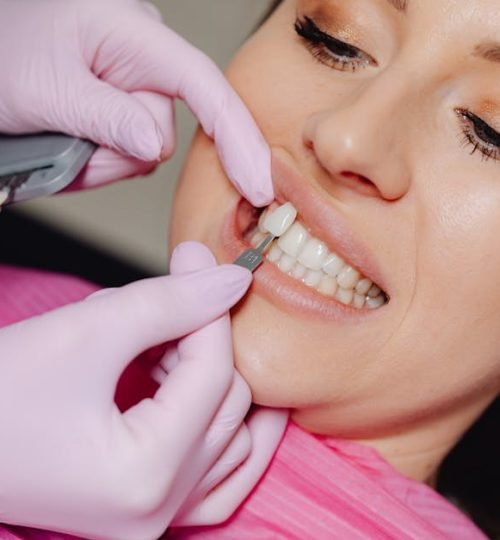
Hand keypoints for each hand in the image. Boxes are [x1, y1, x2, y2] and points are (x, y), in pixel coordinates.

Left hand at [0, 0, 272, 205]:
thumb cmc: (1, 52)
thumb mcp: (48, 88)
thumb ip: (107, 117)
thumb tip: (155, 146)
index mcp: (135, 35)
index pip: (204, 87)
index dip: (237, 137)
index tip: (256, 183)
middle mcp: (144, 59)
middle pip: (163, 133)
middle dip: (118, 153)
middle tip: (71, 143)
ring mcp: (134, 86)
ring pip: (143, 150)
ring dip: (103, 160)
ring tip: (62, 139)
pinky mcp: (124, 110)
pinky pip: (128, 153)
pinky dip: (99, 161)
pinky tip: (72, 144)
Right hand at [154, 242, 288, 527]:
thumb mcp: (85, 333)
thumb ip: (169, 304)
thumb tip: (230, 282)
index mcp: (145, 475)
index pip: (216, 373)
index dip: (211, 312)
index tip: (197, 262)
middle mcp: (157, 511)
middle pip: (229, 406)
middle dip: (210, 342)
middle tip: (185, 292)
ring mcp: (153, 521)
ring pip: (234, 444)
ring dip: (220, 383)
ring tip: (183, 338)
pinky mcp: (141, 514)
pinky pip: (216, 480)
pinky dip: (227, 435)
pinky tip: (219, 395)